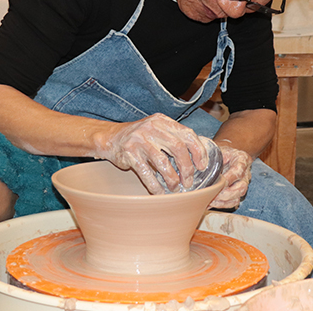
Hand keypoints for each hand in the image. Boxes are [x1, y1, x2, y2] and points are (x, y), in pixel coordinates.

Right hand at [94, 113, 208, 193]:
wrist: (110, 138)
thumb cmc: (139, 137)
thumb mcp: (157, 130)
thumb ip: (174, 137)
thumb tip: (198, 155)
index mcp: (162, 121)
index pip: (188, 134)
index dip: (198, 151)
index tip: (202, 166)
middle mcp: (152, 128)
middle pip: (178, 148)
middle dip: (187, 168)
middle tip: (188, 181)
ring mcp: (139, 140)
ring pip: (162, 162)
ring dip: (172, 178)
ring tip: (175, 187)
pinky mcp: (129, 153)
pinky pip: (146, 173)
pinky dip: (155, 185)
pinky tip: (160, 192)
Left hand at [209, 143, 252, 209]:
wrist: (225, 155)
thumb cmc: (221, 152)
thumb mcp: (218, 149)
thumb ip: (214, 157)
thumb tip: (202, 166)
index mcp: (242, 159)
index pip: (238, 171)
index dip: (228, 179)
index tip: (218, 182)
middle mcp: (246, 173)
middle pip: (241, 188)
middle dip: (226, 194)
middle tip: (213, 194)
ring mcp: (243, 184)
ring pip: (237, 197)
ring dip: (223, 202)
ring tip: (210, 201)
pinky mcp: (237, 193)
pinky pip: (232, 202)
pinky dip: (222, 205)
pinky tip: (211, 203)